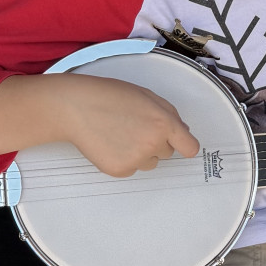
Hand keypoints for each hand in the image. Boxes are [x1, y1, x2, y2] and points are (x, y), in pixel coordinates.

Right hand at [0, 72, 199, 175]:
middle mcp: (154, 143)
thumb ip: (169, 113)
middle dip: (156, 142)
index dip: (185, 145)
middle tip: (133, 126)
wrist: (75, 106)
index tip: (180, 145)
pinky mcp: (120, 170)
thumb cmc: (109, 96)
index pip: (190, 147)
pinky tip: (110, 143)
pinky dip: (124, 159)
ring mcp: (137, 159)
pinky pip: (132, 169)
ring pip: (150, 163)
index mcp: (164, 123)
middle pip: (167, 153)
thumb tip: (183, 133)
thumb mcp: (146, 95)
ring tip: (120, 134)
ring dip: (141, 152)